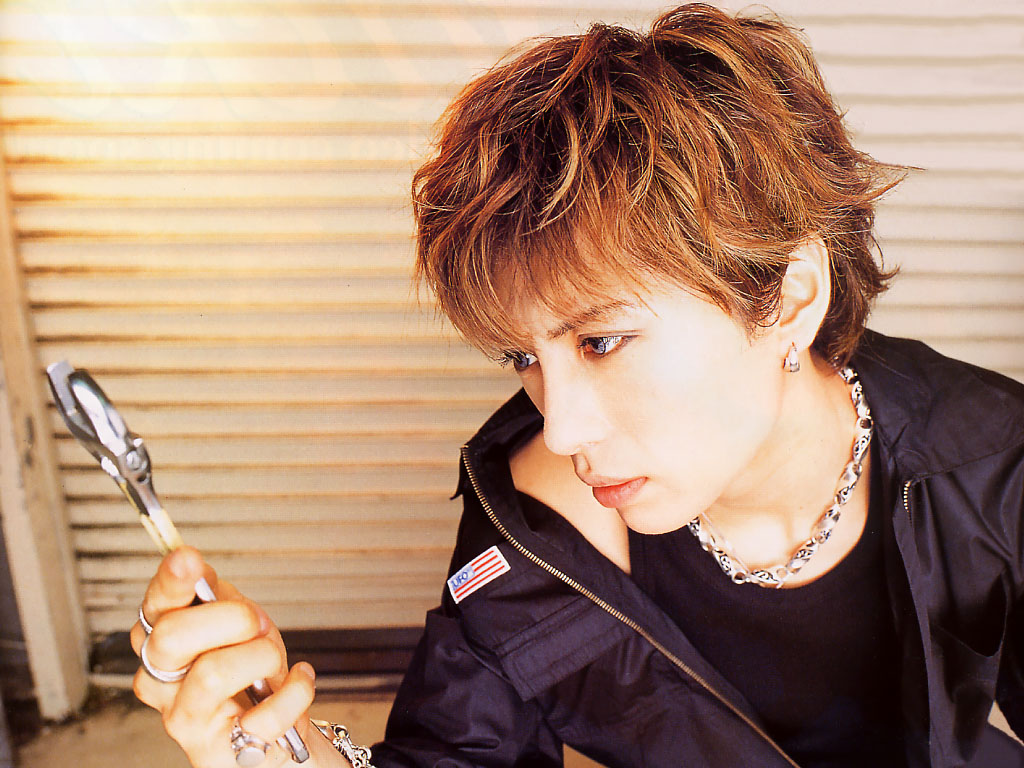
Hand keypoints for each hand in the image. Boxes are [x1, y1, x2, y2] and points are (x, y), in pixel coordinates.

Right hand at [131, 547, 316, 767]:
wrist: (274, 732)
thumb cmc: (251, 673)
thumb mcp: (237, 625)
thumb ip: (216, 597)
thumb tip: (192, 564)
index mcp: (162, 643)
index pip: (153, 608)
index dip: (169, 583)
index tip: (188, 559)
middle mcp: (161, 684)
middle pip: (171, 638)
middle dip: (229, 617)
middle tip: (255, 624)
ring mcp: (186, 721)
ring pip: (212, 673)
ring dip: (262, 655)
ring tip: (273, 661)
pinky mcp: (219, 753)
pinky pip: (264, 716)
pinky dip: (296, 691)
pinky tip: (298, 680)